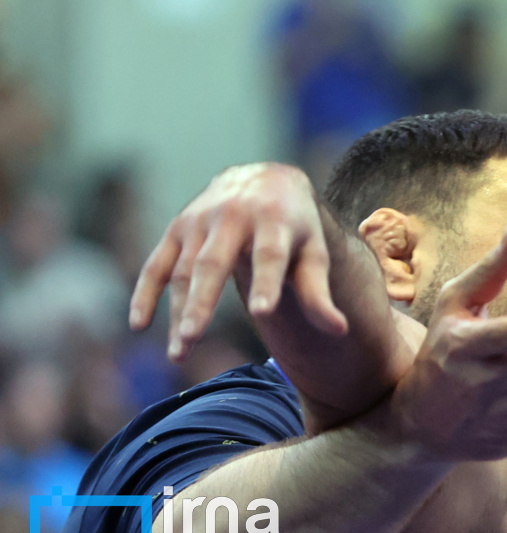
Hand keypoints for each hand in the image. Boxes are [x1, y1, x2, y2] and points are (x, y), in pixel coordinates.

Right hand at [130, 163, 346, 360]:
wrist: (263, 179)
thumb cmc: (295, 228)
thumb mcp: (314, 252)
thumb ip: (319, 292)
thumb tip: (341, 332)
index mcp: (275, 220)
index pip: (270, 255)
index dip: (267, 283)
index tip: (263, 312)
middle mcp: (233, 216)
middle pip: (213, 263)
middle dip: (201, 302)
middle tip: (191, 340)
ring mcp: (199, 221)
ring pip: (182, 270)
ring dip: (175, 311)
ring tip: (178, 353)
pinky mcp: (178, 228)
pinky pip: (156, 263)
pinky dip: (145, 293)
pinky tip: (139, 325)